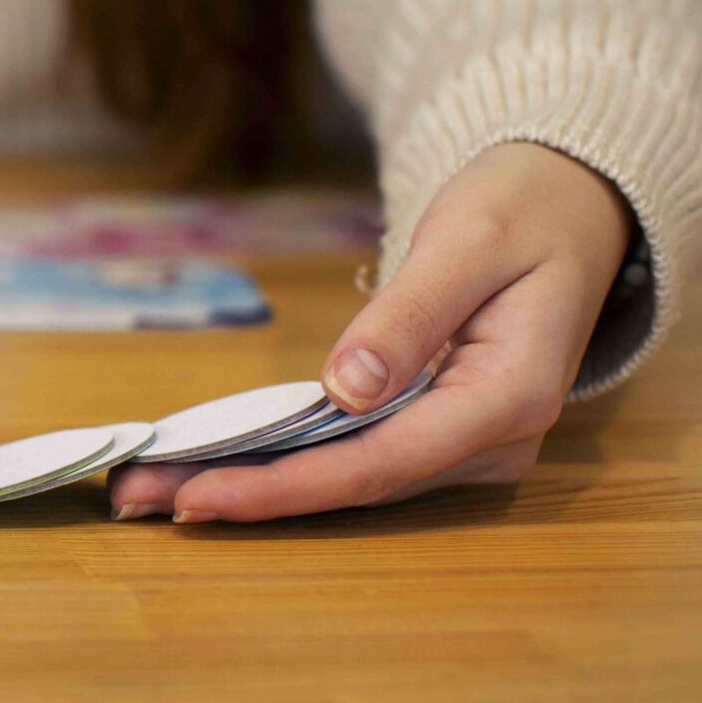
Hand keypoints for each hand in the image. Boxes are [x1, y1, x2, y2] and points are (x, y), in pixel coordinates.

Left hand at [111, 142, 633, 523]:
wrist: (568, 207)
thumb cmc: (522, 212)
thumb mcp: (466, 244)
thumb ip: (408, 319)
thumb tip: (345, 389)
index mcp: (510, 398)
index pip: (378, 463)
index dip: (283, 485)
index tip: (196, 493)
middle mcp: (493, 439)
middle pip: (353, 483)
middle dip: (244, 492)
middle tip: (133, 495)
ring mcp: (468, 441)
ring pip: (349, 477)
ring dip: (252, 482)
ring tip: (148, 486)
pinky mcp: (440, 427)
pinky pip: (355, 453)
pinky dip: (284, 457)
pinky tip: (214, 460)